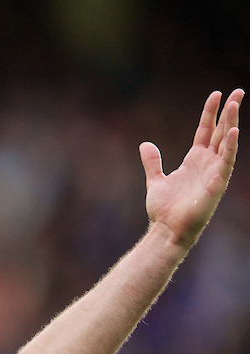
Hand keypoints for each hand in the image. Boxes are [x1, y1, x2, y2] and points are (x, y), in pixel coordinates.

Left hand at [140, 89, 240, 248]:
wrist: (167, 230)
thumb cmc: (164, 209)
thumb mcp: (155, 180)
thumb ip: (152, 162)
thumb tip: (145, 144)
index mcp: (194, 160)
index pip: (206, 131)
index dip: (210, 113)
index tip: (216, 95)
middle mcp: (207, 163)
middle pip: (221, 131)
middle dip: (229, 111)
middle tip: (239, 91)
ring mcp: (214, 172)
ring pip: (226, 142)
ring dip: (231, 123)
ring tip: (236, 104)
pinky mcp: (216, 183)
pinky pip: (226, 161)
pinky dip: (230, 147)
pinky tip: (233, 131)